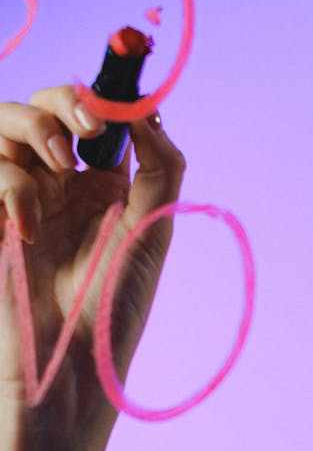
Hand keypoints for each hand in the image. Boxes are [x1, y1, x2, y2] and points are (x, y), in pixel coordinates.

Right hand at [0, 86, 184, 450]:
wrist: (69, 369)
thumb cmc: (114, 311)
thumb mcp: (151, 234)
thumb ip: (160, 169)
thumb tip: (151, 111)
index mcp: (105, 189)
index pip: (97, 120)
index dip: (105, 93)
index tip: (120, 80)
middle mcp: (60, 188)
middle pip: (46, 107)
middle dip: (64, 101)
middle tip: (88, 125)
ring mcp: (21, 201)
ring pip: (7, 124)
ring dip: (34, 127)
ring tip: (62, 169)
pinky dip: (10, 186)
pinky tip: (28, 232)